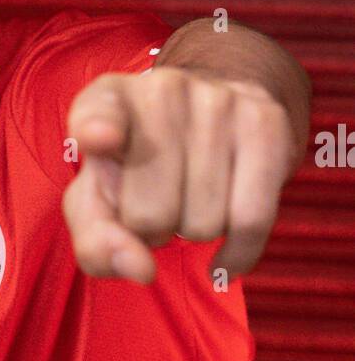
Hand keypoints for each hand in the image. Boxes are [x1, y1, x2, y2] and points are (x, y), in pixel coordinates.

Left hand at [61, 66, 294, 283]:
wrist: (211, 118)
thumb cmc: (138, 170)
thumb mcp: (99, 203)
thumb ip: (97, 242)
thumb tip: (141, 269)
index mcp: (107, 101)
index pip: (98, 112)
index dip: (95, 128)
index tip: (98, 138)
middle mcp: (161, 90)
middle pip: (151, 214)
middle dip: (153, 231)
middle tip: (158, 205)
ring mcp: (217, 101)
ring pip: (204, 223)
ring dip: (193, 232)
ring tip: (190, 201)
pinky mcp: (265, 123)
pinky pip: (252, 220)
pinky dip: (236, 254)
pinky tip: (223, 256)